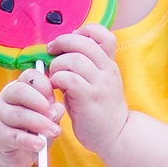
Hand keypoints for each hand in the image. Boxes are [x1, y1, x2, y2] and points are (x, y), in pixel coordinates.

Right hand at [0, 65, 64, 166]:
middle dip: (40, 102)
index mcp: (19, 89)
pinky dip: (30, 141)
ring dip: (39, 122)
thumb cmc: (31, 133)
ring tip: (54, 131)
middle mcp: (5, 99)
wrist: (10, 157)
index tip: (54, 98)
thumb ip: (53, 113)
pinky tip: (41, 145)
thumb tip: (59, 108)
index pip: (28, 76)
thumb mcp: (46, 120)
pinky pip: (14, 136)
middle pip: (20, 91)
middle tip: (53, 114)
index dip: (43, 84)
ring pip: (18, 114)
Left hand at [47, 24, 127, 154]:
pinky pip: (69, 78)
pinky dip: (57, 79)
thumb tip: (61, 51)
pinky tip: (56, 87)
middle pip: (83, 42)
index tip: (70, 42)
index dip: (83, 31)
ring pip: (73, 59)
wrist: (116, 135)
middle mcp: (107, 70)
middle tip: (51, 52)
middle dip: (62, 43)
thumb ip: (85, 66)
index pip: (102, 34)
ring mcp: (100, 83)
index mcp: (109, 63)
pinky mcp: (90, 97)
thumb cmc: (99, 109)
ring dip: (57, 64)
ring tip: (54, 76)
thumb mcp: (97, 82)